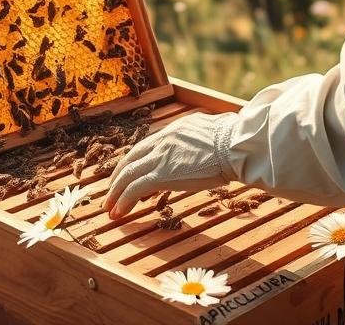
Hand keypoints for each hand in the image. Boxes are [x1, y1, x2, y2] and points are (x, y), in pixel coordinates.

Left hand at [103, 112, 236, 218]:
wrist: (235, 145)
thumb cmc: (235, 141)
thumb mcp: (215, 132)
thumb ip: (205, 139)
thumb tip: (214, 140)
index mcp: (174, 130)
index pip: (147, 146)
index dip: (135, 162)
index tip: (129, 174)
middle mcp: (163, 140)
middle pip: (131, 159)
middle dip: (118, 177)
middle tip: (111, 192)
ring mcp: (160, 157)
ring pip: (128, 174)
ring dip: (116, 192)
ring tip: (109, 207)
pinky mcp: (162, 174)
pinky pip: (135, 189)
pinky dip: (124, 201)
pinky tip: (119, 213)